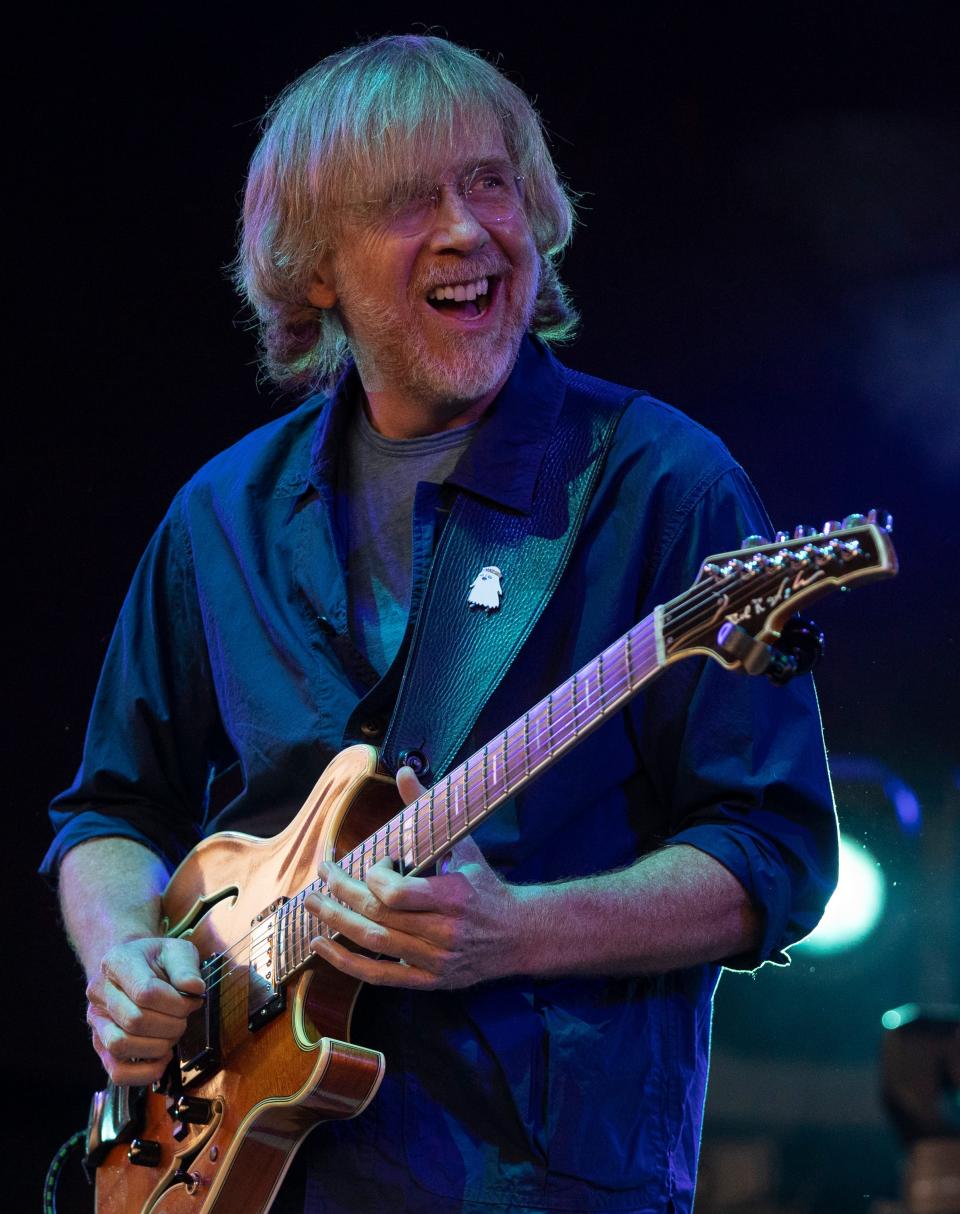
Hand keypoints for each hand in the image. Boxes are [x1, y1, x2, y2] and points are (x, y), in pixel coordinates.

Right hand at [86, 937, 204, 1084]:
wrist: (132, 966)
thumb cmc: (156, 960)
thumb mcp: (176, 950)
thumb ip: (186, 966)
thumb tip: (195, 989)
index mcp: (116, 962)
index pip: (145, 991)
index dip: (176, 1003)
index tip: (193, 1000)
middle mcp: (99, 993)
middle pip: (134, 1021)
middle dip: (170, 1025)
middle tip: (184, 1018)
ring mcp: (97, 1022)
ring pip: (121, 1046)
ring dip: (158, 1046)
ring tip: (173, 1034)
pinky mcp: (101, 1047)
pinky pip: (117, 1073)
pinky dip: (145, 1073)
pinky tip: (162, 1058)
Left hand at [305, 768, 521, 989]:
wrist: (518, 935)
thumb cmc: (486, 886)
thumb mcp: (463, 844)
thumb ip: (429, 809)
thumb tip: (405, 772)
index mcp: (453, 897)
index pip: (396, 893)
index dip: (374, 876)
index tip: (375, 861)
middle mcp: (443, 932)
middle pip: (378, 914)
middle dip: (342, 893)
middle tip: (322, 875)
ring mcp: (434, 960)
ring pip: (374, 943)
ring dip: (336, 923)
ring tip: (312, 904)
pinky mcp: (427, 980)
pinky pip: (379, 976)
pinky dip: (346, 962)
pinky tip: (321, 946)